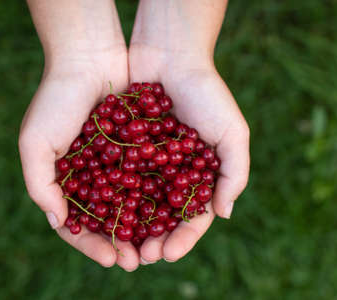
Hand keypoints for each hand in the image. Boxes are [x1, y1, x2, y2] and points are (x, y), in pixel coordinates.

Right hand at [19, 0, 140, 271]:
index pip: (78, 225)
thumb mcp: (36, 143)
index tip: (112, 259)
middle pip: (109, 220)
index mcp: (67, 182)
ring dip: (144, 227)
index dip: (93, 245)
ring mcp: (117, 164)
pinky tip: (171, 213)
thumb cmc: (56, 100)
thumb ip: (41, 184)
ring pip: (133, 204)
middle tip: (139, 261)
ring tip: (158, 246)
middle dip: (124, 242)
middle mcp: (93, 177)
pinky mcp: (140, 148)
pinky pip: (151, 178)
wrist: (89, 57)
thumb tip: (58, 221)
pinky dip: (159, 196)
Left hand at [129, 45, 249, 263]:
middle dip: (153, 238)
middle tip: (140, 257)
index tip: (168, 254)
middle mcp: (173, 172)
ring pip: (137, 202)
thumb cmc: (207, 93)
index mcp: (200, 174)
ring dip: (130, 225)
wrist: (170, 54)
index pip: (192, 216)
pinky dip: (111, 197)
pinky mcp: (124, 147)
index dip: (182, 238)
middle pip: (162, 215)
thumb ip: (235, 173)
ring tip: (120, 245)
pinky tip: (102, 214)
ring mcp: (148, 162)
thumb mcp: (233, 132)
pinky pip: (117, 177)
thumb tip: (223, 214)